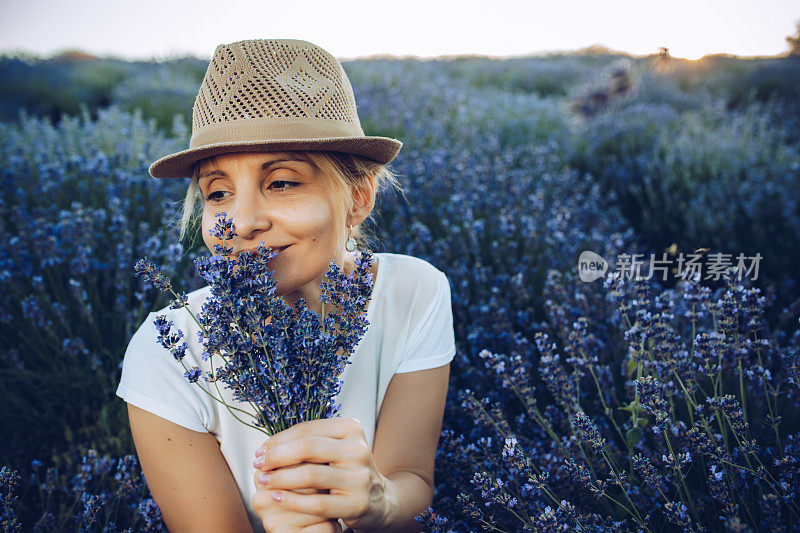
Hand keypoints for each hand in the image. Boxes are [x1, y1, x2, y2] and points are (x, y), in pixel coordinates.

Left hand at [252, 417, 396, 530]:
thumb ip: (306, 444)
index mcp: (352, 429)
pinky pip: (317, 503)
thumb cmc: (347, 471)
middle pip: (308, 448)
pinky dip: (292, 500)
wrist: (379, 500)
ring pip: (311, 475)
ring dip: (280, 479)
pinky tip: (277, 498)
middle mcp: (359, 449)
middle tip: (258, 464)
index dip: (279, 439)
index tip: (261, 450)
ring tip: (263, 481)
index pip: (307, 430)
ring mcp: (360, 477)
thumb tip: (266, 449)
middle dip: (277, 456)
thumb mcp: (333, 449)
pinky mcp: (357, 503)